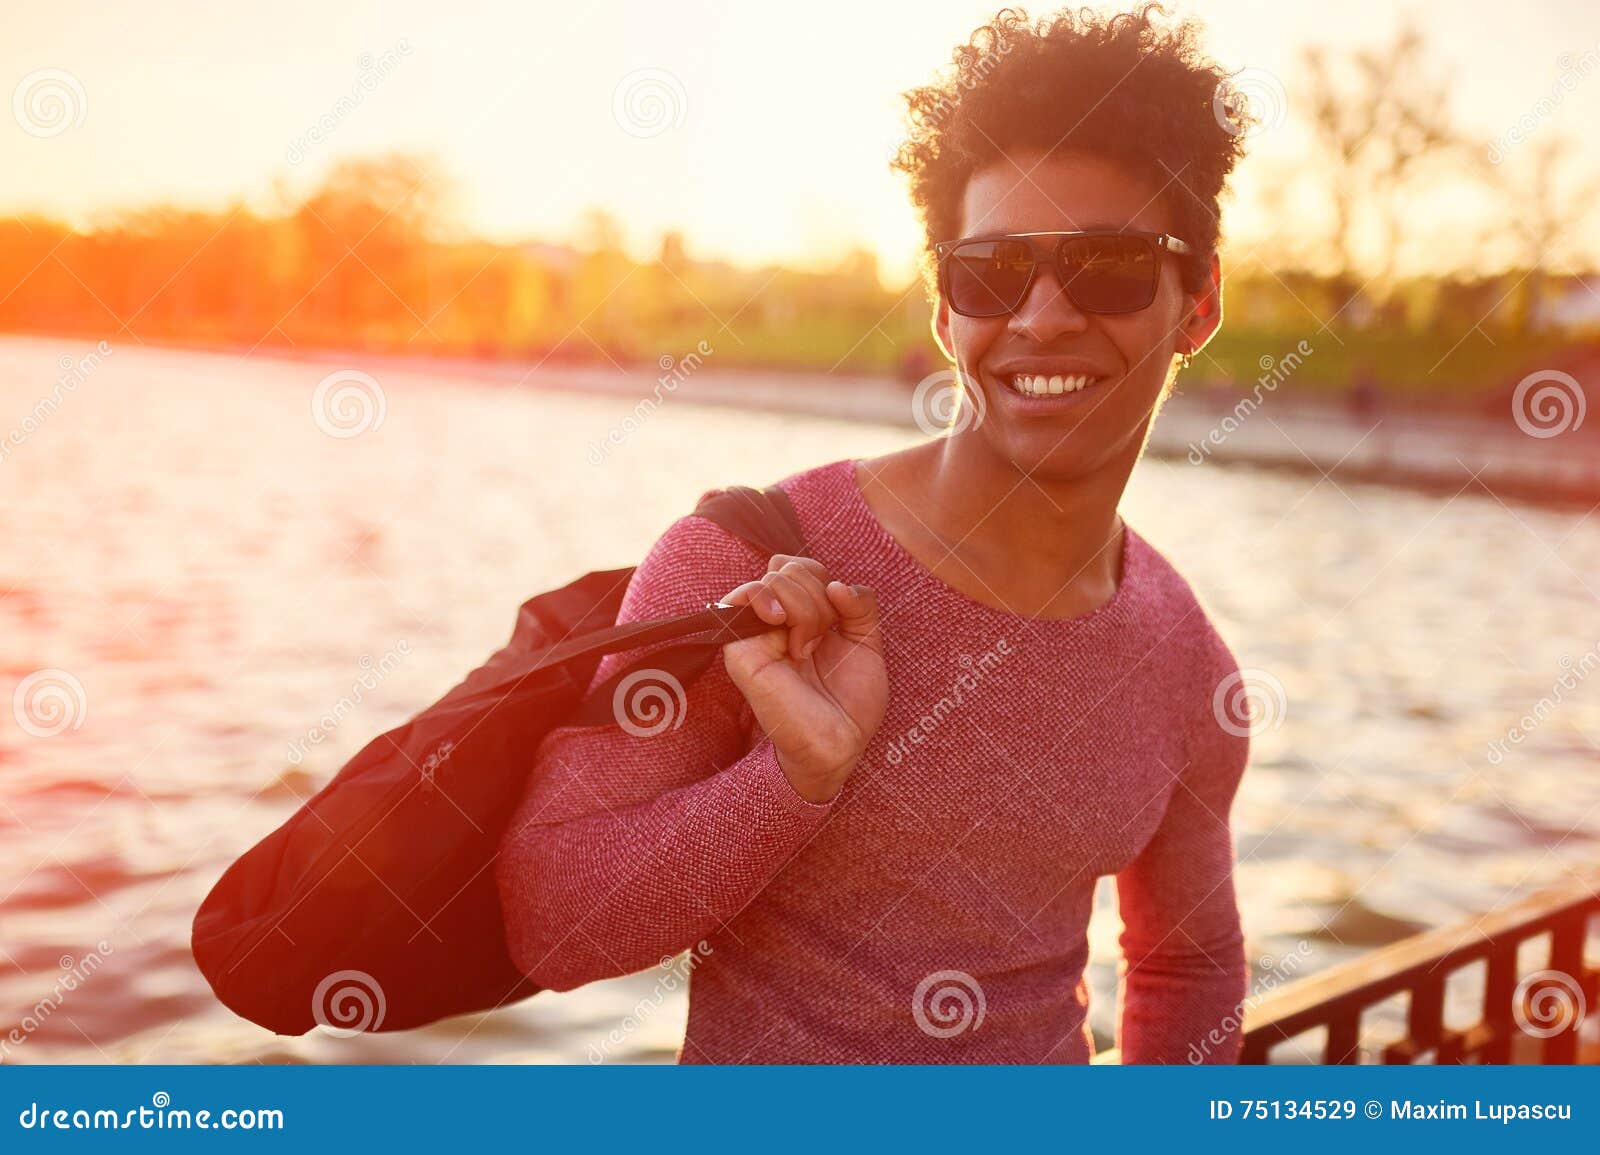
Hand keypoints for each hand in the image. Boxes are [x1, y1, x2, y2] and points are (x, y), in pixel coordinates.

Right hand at [719, 555, 887, 802]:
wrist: (840, 743)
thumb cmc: (852, 700)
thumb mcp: (867, 642)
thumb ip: (860, 604)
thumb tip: (837, 584)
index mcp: (800, 616)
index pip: (800, 567)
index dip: (822, 579)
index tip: (838, 614)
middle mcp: (774, 621)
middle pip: (788, 567)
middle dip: (817, 597)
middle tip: (820, 640)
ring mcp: (754, 632)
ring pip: (774, 578)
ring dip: (805, 608)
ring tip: (806, 648)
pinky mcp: (739, 649)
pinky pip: (740, 599)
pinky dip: (763, 597)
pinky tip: (780, 619)